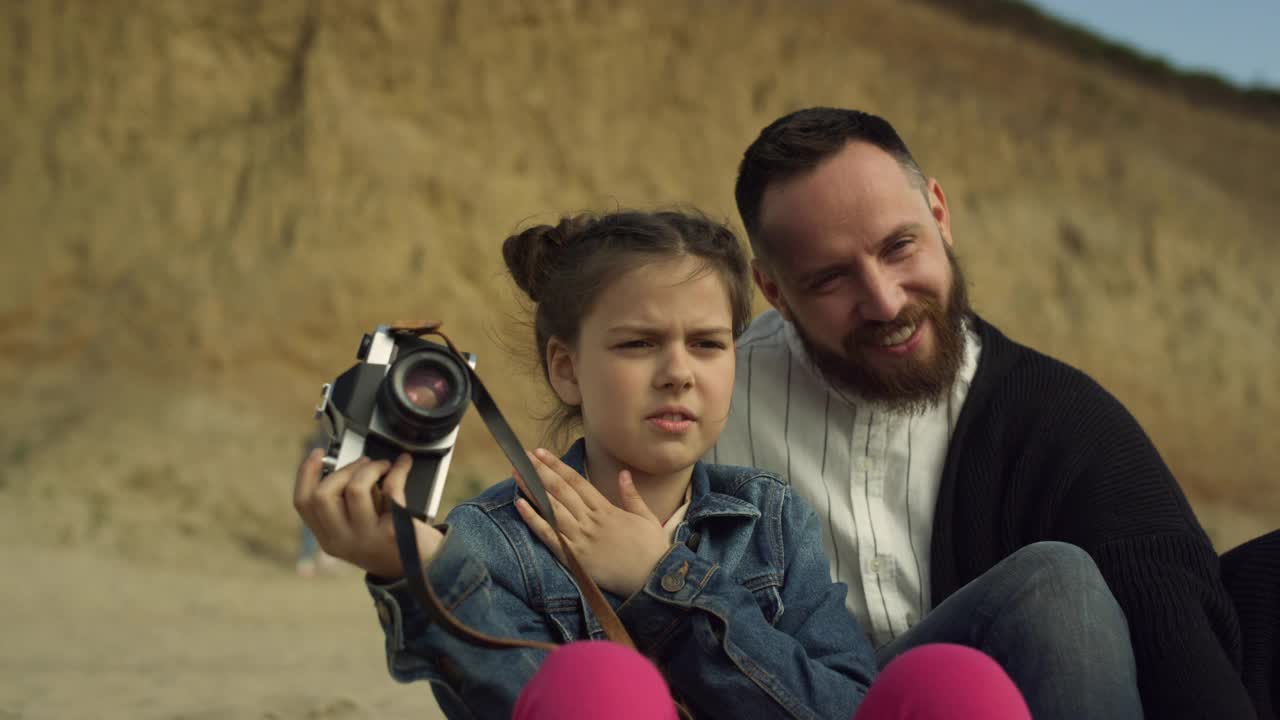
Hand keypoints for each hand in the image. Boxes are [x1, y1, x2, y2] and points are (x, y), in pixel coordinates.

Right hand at [292, 450, 442, 579]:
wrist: (424, 568)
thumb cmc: (391, 541)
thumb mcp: (357, 531)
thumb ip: (344, 507)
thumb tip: (344, 465)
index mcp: (329, 539)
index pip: (303, 503)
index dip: (306, 473)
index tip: (318, 453)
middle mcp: (342, 541)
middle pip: (323, 494)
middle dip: (344, 469)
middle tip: (364, 463)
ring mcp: (366, 538)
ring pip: (355, 489)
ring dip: (370, 468)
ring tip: (383, 466)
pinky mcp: (392, 531)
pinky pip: (391, 489)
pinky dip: (399, 470)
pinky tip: (403, 464)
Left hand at [514, 449, 670, 596]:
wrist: (652, 580)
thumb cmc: (651, 550)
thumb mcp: (646, 517)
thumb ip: (631, 495)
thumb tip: (623, 473)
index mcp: (606, 509)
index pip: (576, 481)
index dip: (557, 466)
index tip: (542, 453)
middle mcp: (590, 521)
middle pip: (560, 491)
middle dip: (540, 472)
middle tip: (523, 456)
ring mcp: (580, 539)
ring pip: (551, 509)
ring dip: (533, 490)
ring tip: (517, 474)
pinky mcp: (574, 558)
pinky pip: (549, 536)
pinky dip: (533, 520)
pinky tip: (520, 505)